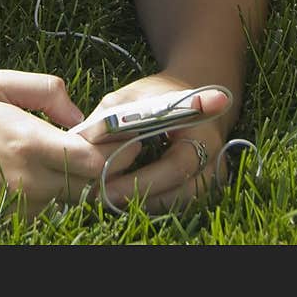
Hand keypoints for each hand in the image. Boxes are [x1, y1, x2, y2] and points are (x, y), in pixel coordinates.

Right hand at [0, 69, 145, 213]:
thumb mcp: (1, 82)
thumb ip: (47, 89)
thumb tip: (78, 113)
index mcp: (28, 142)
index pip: (91, 159)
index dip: (110, 147)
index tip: (112, 132)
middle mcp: (30, 179)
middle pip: (92, 183)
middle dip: (104, 164)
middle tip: (106, 142)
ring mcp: (24, 203)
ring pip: (77, 196)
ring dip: (84, 177)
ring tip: (78, 152)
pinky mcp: (19, 215)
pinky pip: (56, 204)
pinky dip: (63, 190)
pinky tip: (53, 168)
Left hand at [81, 74, 232, 214]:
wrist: (194, 93)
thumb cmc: (162, 93)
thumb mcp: (136, 94)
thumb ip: (111, 114)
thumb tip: (83, 137)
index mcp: (201, 129)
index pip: (175, 166)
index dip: (143, 181)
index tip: (108, 184)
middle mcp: (213, 157)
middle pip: (180, 192)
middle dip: (139, 197)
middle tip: (102, 195)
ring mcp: (212, 175)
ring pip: (179, 202)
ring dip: (144, 203)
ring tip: (109, 196)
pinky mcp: (204, 185)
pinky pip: (178, 201)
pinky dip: (152, 201)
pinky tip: (126, 194)